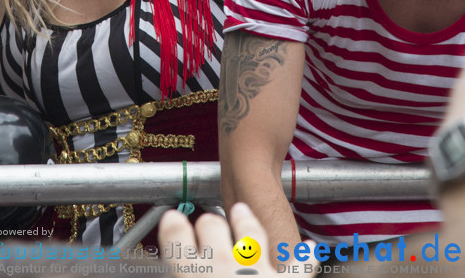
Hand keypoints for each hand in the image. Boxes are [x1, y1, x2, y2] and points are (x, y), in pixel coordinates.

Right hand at [159, 203, 314, 277]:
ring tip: (243, 212)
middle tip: (209, 226)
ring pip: (251, 232)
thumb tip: (177, 276)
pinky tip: (310, 249)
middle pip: (212, 226)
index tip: (172, 220)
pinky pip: (299, 267)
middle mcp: (222, 265)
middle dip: (209, 224)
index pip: (175, 234)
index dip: (172, 225)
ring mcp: (256, 272)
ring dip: (245, 221)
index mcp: (189, 274)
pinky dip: (305, 258)